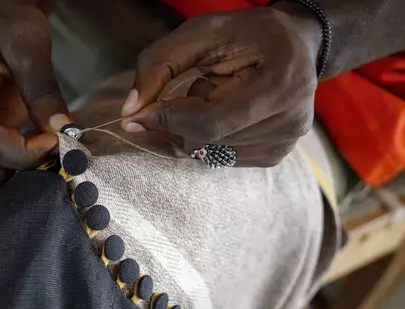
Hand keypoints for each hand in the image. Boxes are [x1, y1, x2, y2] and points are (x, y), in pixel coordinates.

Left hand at [121, 7, 321, 166]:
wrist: (294, 45)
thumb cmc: (246, 34)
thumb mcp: (200, 33)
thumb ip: (158, 65)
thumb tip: (130, 113)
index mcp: (280, 83)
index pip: (209, 121)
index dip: (166, 120)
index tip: (136, 114)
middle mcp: (290, 120)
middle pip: (205, 142)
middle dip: (176, 123)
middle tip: (183, 92)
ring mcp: (284, 143)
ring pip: (206, 154)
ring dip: (191, 129)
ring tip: (214, 95)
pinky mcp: (274, 156)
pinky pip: (217, 159)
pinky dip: (204, 140)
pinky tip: (221, 112)